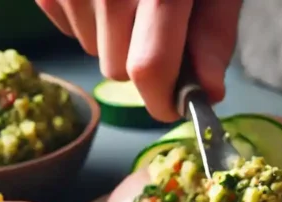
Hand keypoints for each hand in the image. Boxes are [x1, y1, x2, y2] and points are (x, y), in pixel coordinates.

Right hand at [36, 0, 242, 120]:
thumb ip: (214, 30)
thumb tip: (207, 90)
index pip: (147, 67)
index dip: (165, 99)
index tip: (178, 104)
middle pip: (118, 66)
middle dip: (144, 58)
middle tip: (162, 22)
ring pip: (90, 49)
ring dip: (114, 36)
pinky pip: (67, 25)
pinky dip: (89, 16)